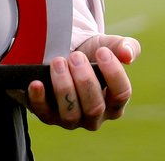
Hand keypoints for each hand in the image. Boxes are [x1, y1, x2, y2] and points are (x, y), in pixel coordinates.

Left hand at [21, 35, 138, 130]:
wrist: (62, 54)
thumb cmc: (90, 54)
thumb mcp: (107, 46)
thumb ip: (124, 46)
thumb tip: (128, 54)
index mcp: (114, 102)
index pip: (121, 94)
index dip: (114, 74)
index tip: (102, 52)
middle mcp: (94, 116)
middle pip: (94, 107)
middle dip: (85, 81)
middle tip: (76, 57)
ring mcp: (70, 118)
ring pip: (70, 114)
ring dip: (64, 88)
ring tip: (58, 62)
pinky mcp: (47, 115)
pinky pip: (43, 113)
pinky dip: (39, 99)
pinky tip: (36, 82)